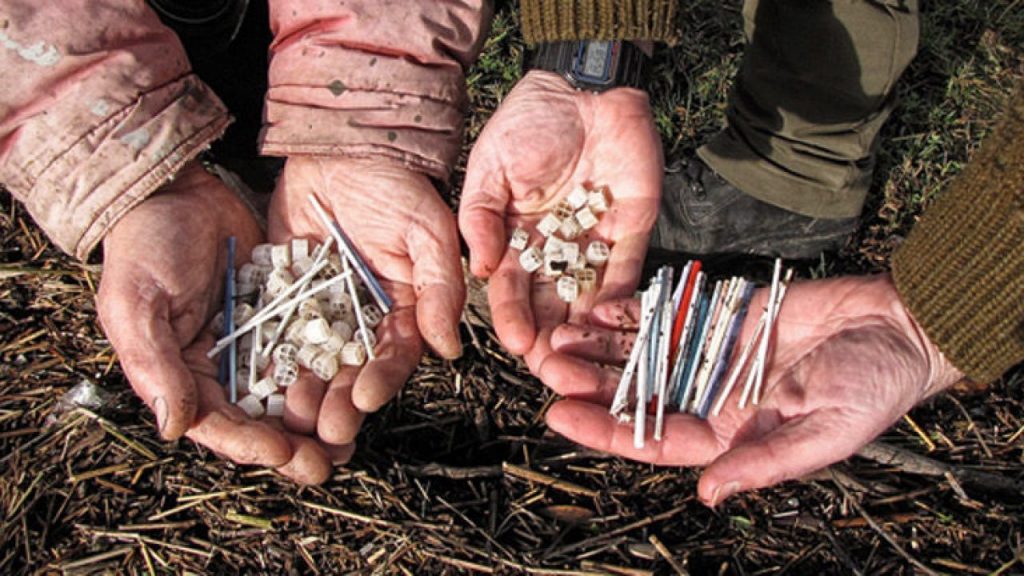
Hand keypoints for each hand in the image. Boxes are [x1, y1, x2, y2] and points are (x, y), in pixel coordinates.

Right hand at [98, 161, 334, 483]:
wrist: (174, 190)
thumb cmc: (143, 248)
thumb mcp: (137, 305)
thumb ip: (155, 366)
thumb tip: (175, 428)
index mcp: (182, 374)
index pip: (218, 424)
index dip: (252, 445)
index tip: (286, 453)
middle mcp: (221, 366)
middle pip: (260, 419)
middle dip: (294, 444)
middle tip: (330, 463)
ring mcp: (255, 340)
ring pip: (289, 390)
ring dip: (318, 416)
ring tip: (350, 437)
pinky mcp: (282, 313)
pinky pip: (308, 347)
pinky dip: (328, 368)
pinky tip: (357, 383)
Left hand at [267, 156, 463, 448]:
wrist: (342, 147)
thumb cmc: (394, 185)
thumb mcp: (429, 232)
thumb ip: (440, 289)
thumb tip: (449, 349)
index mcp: (405, 307)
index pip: (396, 355)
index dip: (382, 380)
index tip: (364, 398)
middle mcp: (366, 316)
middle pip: (353, 371)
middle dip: (341, 402)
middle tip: (326, 428)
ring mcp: (325, 309)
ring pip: (315, 363)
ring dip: (306, 393)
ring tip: (292, 417)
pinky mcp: (288, 296)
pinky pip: (279, 334)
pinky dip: (271, 361)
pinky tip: (262, 384)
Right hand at [459, 70, 661, 380]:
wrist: (582, 89)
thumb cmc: (528, 125)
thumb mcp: (490, 169)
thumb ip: (481, 219)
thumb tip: (481, 271)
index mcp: (518, 240)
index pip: (513, 290)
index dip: (512, 317)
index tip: (512, 342)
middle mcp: (556, 250)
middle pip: (551, 305)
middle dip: (548, 339)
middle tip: (548, 370)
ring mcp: (594, 243)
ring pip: (588, 298)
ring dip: (582, 331)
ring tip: (578, 360)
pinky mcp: (631, 231)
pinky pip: (625, 271)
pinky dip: (618, 297)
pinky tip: (608, 322)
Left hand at [540, 274, 963, 505]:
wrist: (901, 327)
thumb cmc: (872, 388)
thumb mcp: (824, 433)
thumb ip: (764, 461)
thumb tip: (705, 494)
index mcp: (730, 434)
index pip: (653, 437)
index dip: (604, 430)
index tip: (559, 415)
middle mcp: (711, 395)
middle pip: (637, 393)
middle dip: (590, 383)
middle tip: (544, 366)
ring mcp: (713, 353)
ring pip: (643, 353)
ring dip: (600, 346)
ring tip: (556, 334)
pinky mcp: (722, 315)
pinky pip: (669, 314)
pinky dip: (635, 310)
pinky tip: (600, 305)